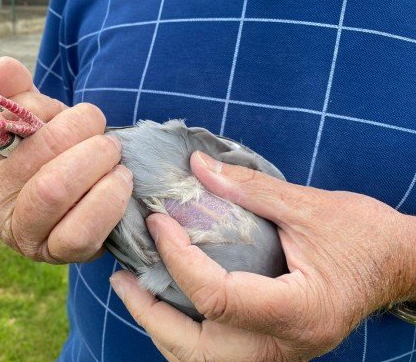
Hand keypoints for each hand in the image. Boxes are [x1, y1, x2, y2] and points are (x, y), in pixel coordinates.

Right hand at [0, 57, 132, 262]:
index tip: (59, 110)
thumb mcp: (27, 117)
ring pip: (57, 191)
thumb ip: (15, 91)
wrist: (67, 194)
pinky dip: (110, 197)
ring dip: (97, 162)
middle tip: (99, 127)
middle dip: (80, 133)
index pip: (0, 124)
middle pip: (27, 147)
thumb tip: (6, 67)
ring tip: (112, 153)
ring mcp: (23, 237)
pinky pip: (84, 230)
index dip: (38, 108)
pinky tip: (119, 180)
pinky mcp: (59, 254)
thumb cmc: (44, 150)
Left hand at [110, 151, 415, 361]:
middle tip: (122, 278)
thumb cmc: (364, 236)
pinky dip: (184, 332)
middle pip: (198, 353)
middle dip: (151, 315)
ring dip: (162, 330)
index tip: (158, 222)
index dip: (179, 258)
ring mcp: (278, 353)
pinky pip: (216, 354)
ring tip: (135, 291)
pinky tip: (168, 301)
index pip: (217, 297)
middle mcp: (284, 347)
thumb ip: (248, 188)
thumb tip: (196, 167)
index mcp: (297, 311)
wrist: (398, 264)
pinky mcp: (273, 346)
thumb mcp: (308, 206)